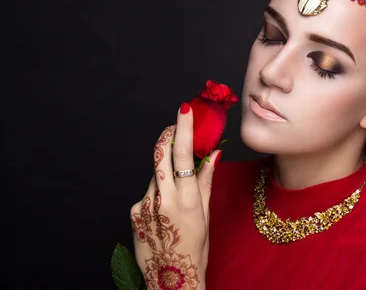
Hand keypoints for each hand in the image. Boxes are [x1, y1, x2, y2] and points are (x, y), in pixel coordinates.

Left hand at [130, 103, 219, 289]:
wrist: (170, 279)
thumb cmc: (194, 249)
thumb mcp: (205, 215)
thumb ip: (206, 181)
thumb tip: (214, 155)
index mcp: (186, 199)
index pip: (183, 155)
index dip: (183, 129)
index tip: (184, 110)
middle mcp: (163, 199)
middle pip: (161, 154)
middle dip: (167, 136)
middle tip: (174, 126)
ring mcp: (145, 205)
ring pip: (155, 175)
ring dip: (165, 172)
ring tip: (176, 192)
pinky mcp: (135, 212)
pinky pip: (148, 192)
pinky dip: (157, 193)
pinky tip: (163, 211)